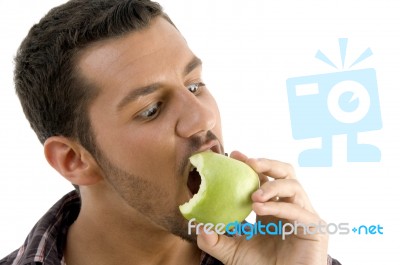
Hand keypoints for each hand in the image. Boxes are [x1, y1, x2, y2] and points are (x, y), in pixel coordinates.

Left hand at [197, 151, 328, 264]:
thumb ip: (215, 239)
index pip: (265, 177)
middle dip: (267, 164)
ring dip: (272, 186)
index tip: (235, 155)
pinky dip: (278, 206)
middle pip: (285, 172)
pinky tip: (260, 209)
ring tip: (253, 196)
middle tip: (249, 163)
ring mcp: (304, 215)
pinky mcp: (315, 227)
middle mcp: (290, 206)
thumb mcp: (232, 252)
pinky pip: (298, 210)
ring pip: (294, 186)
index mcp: (272, 207)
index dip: (252, 164)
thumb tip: (197, 224)